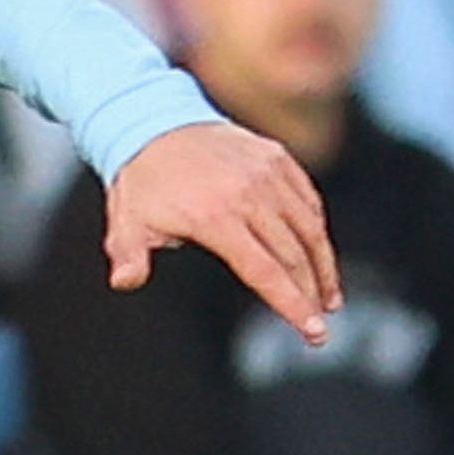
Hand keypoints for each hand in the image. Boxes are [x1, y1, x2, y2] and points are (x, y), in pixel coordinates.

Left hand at [107, 119, 340, 342]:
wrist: (153, 123)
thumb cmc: (141, 182)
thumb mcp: (126, 222)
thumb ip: (130, 256)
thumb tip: (125, 282)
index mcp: (215, 217)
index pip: (265, 270)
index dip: (292, 304)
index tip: (312, 331)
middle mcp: (249, 194)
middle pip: (293, 255)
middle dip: (311, 294)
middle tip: (321, 326)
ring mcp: (267, 173)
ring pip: (309, 228)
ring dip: (323, 266)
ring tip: (328, 296)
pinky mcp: (277, 158)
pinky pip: (307, 200)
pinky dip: (316, 230)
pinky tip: (317, 254)